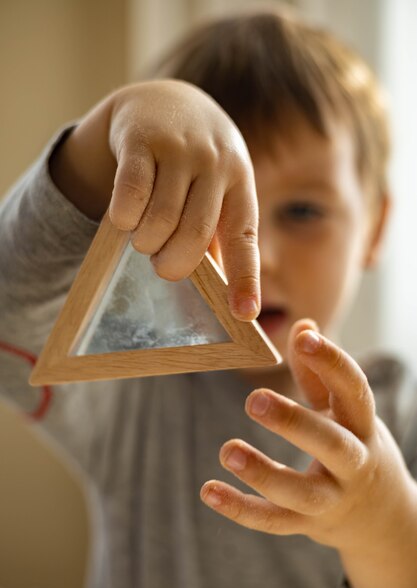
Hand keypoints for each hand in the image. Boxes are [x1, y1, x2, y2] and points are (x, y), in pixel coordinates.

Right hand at [50, 80, 259, 319]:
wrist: (164, 100)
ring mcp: (180, 148)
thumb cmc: (194, 161)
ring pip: (159, 219)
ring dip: (145, 242)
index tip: (245, 313)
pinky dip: (123, 217)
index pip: (244, 237)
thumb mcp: (215, 188)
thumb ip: (213, 231)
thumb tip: (216, 288)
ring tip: (143, 238)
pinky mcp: (142, 139)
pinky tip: (123, 218)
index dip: (244, 278)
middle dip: (173, 264)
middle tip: (163, 265)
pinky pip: (129, 194)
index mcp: (239, 182)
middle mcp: (216, 163)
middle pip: (194, 235)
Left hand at [201, 319, 416, 554]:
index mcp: (362, 426)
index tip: (304, 336)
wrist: (384, 520)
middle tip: (254, 400)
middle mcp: (354, 464)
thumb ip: (320, 373)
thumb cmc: (357, 448)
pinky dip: (240, 508)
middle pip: (331, 445)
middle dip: (295, 424)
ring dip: (264, 473)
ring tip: (227, 450)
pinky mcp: (309, 525)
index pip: (354, 391)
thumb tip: (303, 324)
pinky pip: (274, 520)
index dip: (332, 362)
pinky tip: (208, 490)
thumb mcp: (346, 413)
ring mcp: (332, 500)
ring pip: (302, 493)